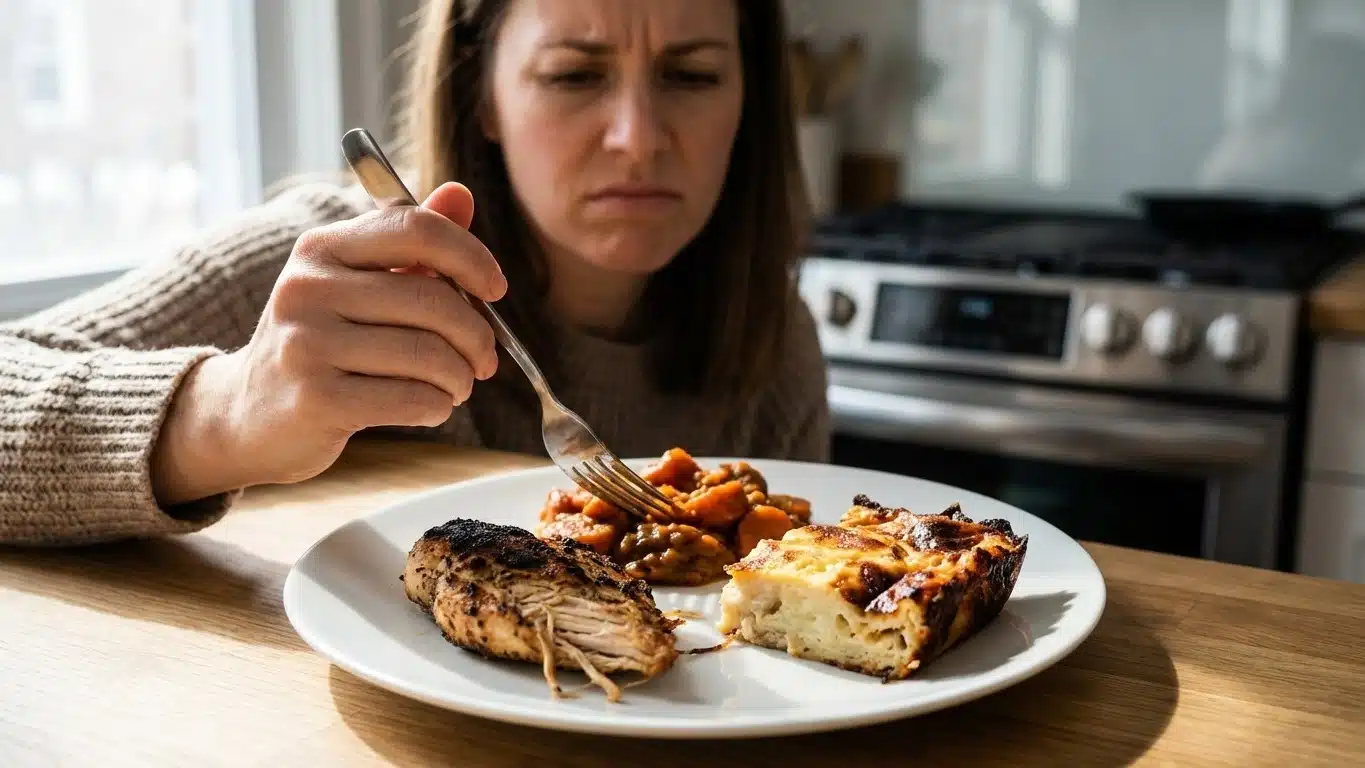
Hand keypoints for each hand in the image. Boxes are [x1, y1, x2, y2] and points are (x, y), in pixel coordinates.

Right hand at [151, 183, 505, 505]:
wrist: (247, 414)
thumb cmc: (320, 343)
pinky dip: (438, 406)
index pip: (416, 229)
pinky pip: (411, 399)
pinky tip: (432, 406)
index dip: (471, 257)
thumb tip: (461, 195)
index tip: (496, 288)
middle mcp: (308, 287)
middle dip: (476, 334)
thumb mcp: (355, 284)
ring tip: (458, 385)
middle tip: (485, 360)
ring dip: (460, 377)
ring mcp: (306, 344)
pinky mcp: (315, 399)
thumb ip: (411, 242)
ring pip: (428, 354)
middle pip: (433, 298)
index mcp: (322, 248)